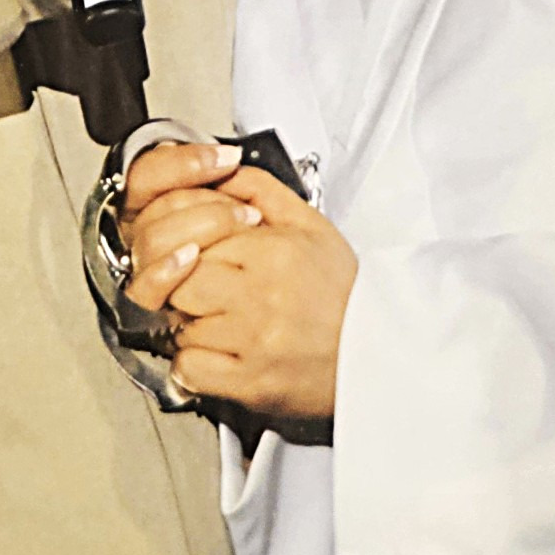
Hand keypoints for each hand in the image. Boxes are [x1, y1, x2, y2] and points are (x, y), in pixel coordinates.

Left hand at [127, 157, 357, 420]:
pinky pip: (190, 369)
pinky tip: (213, 353)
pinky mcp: (251, 384)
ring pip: (178, 325)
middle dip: (180, 284)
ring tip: (212, 321)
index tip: (191, 253)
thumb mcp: (309, 224)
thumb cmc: (342, 292)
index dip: (184, 244)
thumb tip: (216, 171)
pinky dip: (191, 364)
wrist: (377, 352)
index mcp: (272, 251)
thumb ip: (257, 189)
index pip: (192, 236)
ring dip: (185, 324)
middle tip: (198, 289)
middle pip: (178, 280)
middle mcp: (260, 295)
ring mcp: (254, 342)